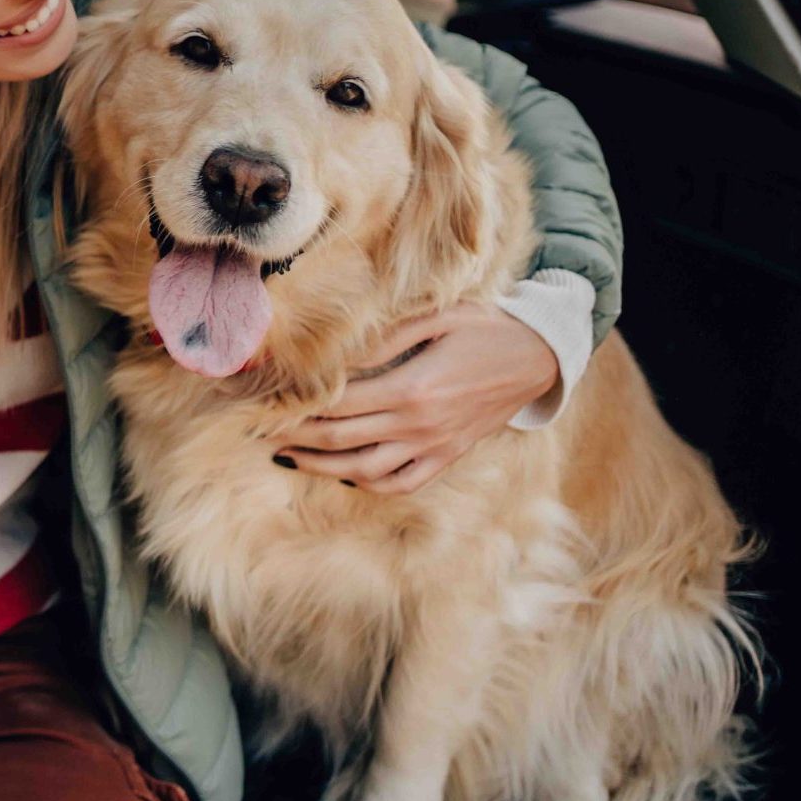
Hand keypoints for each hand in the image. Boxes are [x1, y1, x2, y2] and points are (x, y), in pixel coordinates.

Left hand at [272, 302, 559, 495]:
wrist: (539, 357)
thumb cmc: (485, 327)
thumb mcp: (436, 317)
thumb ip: (383, 339)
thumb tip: (335, 358)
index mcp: (413, 387)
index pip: (339, 404)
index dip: (298, 406)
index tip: (268, 402)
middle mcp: (420, 425)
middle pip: (342, 439)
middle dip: (296, 436)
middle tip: (261, 431)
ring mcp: (434, 447)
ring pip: (365, 470)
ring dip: (322, 466)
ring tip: (289, 456)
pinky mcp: (447, 457)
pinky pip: (402, 482)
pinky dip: (368, 482)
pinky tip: (344, 472)